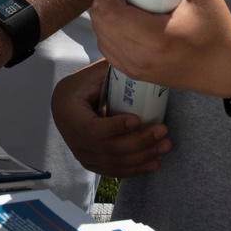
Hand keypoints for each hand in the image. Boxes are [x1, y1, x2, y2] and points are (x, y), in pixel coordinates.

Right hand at [51, 60, 170, 178]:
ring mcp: (83, 155)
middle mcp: (75, 140)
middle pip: (109, 149)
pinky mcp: (93, 163)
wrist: (64, 105)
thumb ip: (111, 70)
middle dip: (140, 142)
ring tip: (165, 145)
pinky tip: (154, 163)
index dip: (115, 128)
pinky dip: (136, 169)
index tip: (136, 119)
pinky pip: (115, 171)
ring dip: (143, 157)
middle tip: (163, 130)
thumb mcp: (91, 74)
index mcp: (70, 115)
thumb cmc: (82, 86)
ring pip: (115, 163)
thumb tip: (140, 59)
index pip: (93, 130)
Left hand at [91, 0, 230, 97]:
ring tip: (119, 0)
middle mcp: (140, 56)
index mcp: (156, 37)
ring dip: (104, 16)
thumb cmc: (218, 32)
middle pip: (101, 22)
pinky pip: (108, 51)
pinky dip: (107, 33)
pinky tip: (119, 21)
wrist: (226, 70)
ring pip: (101, 38)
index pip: (110, 11)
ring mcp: (136, 68)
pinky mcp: (136, 74)